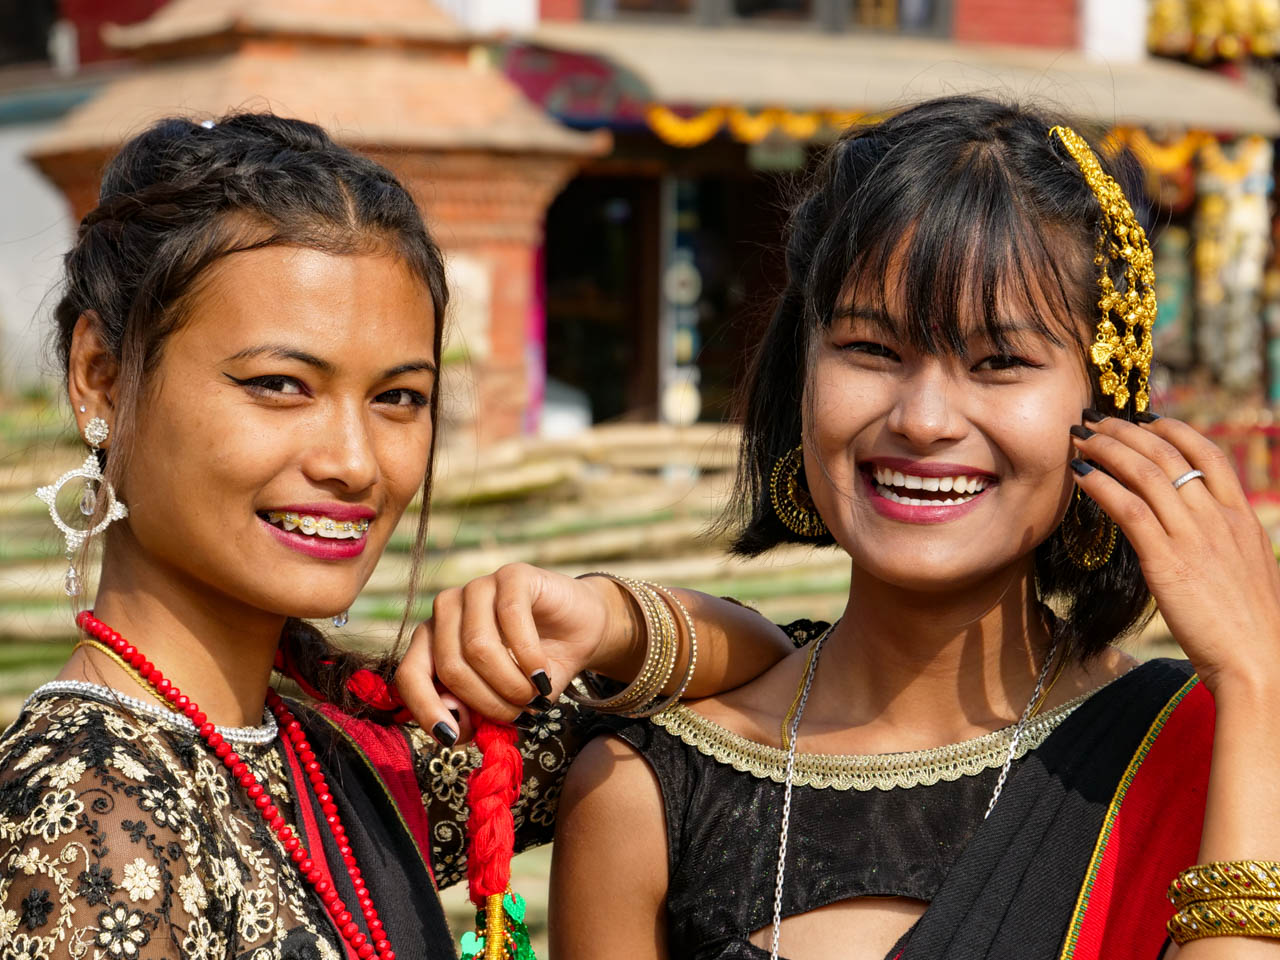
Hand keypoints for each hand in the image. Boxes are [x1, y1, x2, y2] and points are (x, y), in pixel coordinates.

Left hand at [393, 564, 637, 743]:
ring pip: (477, 646)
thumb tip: (449, 726)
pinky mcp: (512, 575)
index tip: (450, 739)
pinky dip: (529, 657)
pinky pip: (510, 618)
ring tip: (533, 695)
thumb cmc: (534, 670)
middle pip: (450, 666)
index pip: (409, 674)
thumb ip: (471, 712)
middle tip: (518, 714)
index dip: (425, 709)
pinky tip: (542, 672)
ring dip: (510, 683)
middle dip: (487, 702)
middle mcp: (447, 609)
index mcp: (433, 639)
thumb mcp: (501, 700)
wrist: (580, 633)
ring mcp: (478, 587)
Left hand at [1070, 413, 1279, 695]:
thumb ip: (1226, 540)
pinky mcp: (1167, 562)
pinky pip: (1129, 509)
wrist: (1257, 664)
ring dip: (1108, 449)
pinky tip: (1080, 474)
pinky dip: (1101, 485)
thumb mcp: (1248, 568)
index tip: (1145, 419)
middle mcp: (1220, 520)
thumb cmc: (1249, 626)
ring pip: (1146, 474)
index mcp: (1243, 518)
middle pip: (1170, 456)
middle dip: (1129, 431)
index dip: (1173, 430)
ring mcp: (1195, 539)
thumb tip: (1199, 526)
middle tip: (1098, 420)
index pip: (1209, 454)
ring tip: (1081, 438)